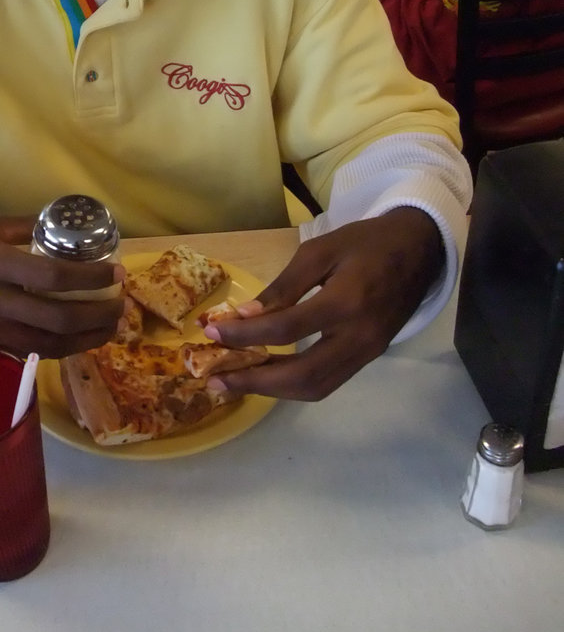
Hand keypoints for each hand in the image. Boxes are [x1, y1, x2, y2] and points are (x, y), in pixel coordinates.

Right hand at [0, 216, 124, 356]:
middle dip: (98, 316)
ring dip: (87, 339)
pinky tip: (77, 338)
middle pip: (57, 319)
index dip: (91, 278)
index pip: (53, 276)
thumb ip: (22, 228)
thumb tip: (63, 224)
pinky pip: (28, 352)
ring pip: (48, 345)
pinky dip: (59, 347)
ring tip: (110, 328)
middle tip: (121, 305)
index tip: (116, 274)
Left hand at [202, 209, 442, 400]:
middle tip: (215, 379)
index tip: (212, 334)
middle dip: (255, 381)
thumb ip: (284, 286)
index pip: (287, 329)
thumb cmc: (366, 242)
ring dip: (273, 390)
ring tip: (235, 382)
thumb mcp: (320, 251)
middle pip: (302, 375)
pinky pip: (328, 382)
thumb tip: (244, 316)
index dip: (245, 334)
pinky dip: (294, 384)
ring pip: (316, 387)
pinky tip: (268, 374)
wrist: (420, 249)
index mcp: (346, 301)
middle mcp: (360, 337)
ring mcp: (368, 353)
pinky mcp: (369, 358)